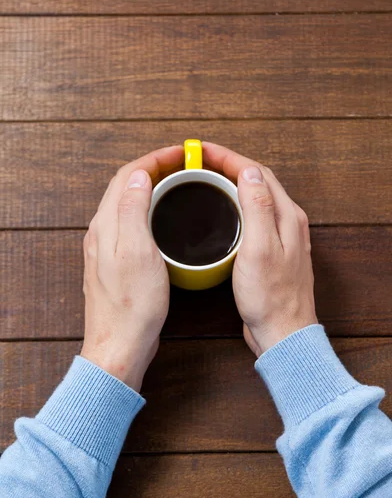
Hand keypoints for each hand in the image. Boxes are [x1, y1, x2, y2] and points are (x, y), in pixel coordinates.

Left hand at [81, 145, 183, 390]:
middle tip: (183, 164)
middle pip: (126, 186)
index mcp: (107, 224)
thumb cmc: (132, 304)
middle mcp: (103, 232)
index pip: (128, 176)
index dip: (155, 158)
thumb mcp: (137, 251)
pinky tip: (164, 217)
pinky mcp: (117, 262)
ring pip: (128, 203)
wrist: (120, 344)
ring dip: (151, 186)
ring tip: (177, 182)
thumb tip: (139, 176)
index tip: (181, 153)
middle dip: (154, 167)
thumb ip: (134, 210)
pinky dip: (148, 208)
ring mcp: (108, 247)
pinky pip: (131, 222)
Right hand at [203, 142, 316, 356]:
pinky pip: (254, 215)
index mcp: (286, 216)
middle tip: (200, 160)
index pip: (256, 173)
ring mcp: (281, 235)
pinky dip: (236, 203)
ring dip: (233, 181)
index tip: (201, 151)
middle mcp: (288, 221)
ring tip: (207, 177)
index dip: (228, 157)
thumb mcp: (260, 249)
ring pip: (256, 196)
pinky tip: (222, 210)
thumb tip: (248, 171)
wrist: (283, 332)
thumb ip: (257, 207)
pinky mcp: (272, 250)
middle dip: (229, 164)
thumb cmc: (271, 297)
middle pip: (257, 180)